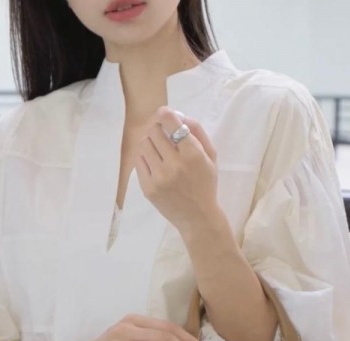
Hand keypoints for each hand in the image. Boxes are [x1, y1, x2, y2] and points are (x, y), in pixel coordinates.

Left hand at [135, 106, 219, 234]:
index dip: (165, 114)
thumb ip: (197, 131)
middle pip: (154, 131)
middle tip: (164, 136)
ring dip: (151, 143)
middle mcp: (174, 164)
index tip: (165, 115)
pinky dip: (146, 159)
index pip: (170, 121)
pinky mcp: (148, 188)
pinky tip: (155, 165)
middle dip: (159, 130)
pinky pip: (139, 161)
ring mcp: (159, 177)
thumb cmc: (205, 184)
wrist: (198, 217)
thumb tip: (178, 114)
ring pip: (144, 144)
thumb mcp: (210, 156)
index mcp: (193, 154)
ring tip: (160, 152)